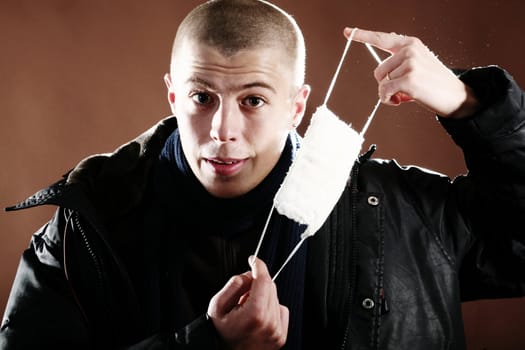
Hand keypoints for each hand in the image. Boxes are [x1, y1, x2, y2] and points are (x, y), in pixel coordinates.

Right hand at [207, 256, 288, 349]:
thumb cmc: (220, 332)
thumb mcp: (217, 305)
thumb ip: (234, 285)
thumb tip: (249, 274)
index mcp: (255, 315)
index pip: (264, 280)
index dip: (258, 265)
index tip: (254, 260)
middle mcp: (270, 324)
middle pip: (270, 286)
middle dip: (256, 284)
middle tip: (242, 295)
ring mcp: (277, 332)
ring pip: (276, 297)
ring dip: (263, 296)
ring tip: (247, 309)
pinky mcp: (281, 336)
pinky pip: (281, 310)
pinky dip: (270, 308)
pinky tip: (257, 316)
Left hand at [344, 27, 479, 117]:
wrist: (457, 96)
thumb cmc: (434, 84)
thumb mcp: (419, 65)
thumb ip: (400, 63)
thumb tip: (381, 76)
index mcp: (410, 44)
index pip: (382, 38)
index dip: (362, 35)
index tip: (347, 31)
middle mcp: (409, 50)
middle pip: (378, 71)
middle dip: (387, 85)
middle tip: (404, 90)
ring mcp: (410, 63)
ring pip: (381, 83)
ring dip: (390, 94)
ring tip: (407, 95)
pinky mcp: (409, 79)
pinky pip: (384, 93)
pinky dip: (388, 101)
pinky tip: (401, 101)